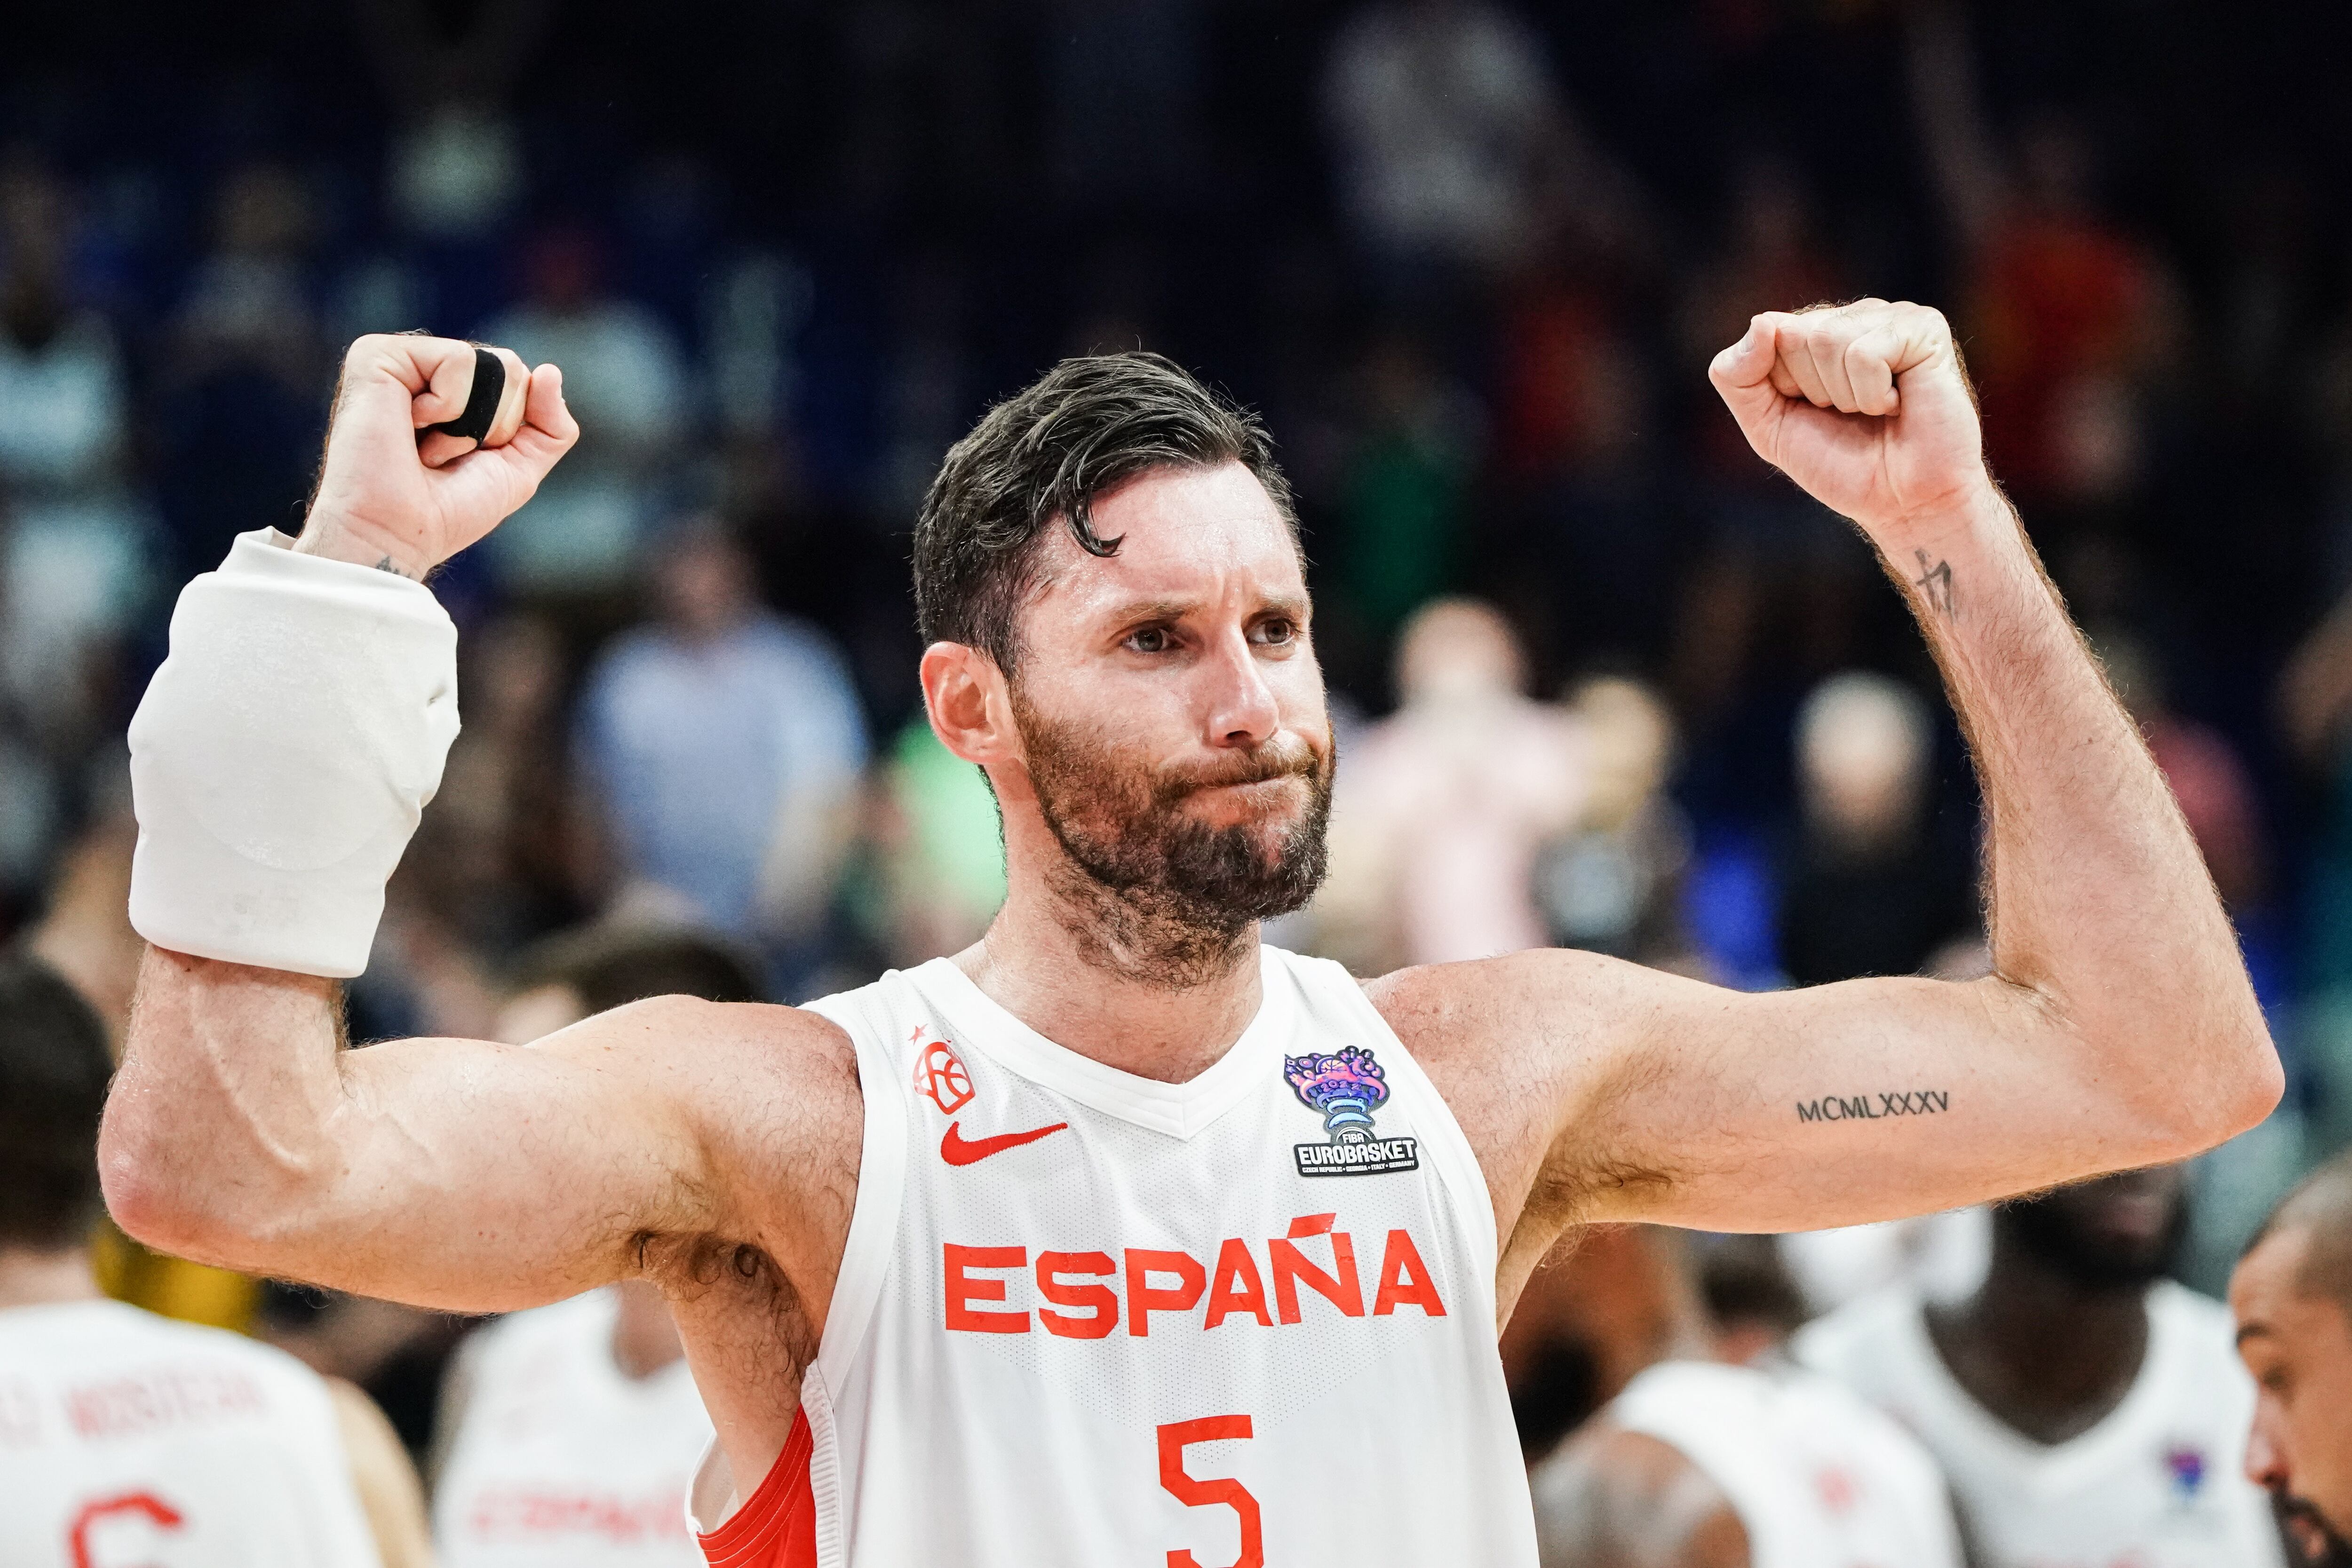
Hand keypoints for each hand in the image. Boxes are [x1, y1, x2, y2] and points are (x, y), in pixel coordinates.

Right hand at [297, 334, 579, 579]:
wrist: (398, 535)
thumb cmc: (448, 511)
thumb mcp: (519, 469)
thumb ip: (550, 426)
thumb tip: (550, 370)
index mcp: (453, 388)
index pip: (521, 380)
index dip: (510, 429)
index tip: (466, 459)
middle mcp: (426, 367)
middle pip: (511, 368)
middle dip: (495, 424)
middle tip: (443, 455)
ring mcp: (400, 358)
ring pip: (490, 363)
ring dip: (469, 422)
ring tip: (425, 445)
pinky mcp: (376, 354)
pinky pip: (458, 359)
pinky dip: (448, 406)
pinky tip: (410, 426)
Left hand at [1709, 299, 1992, 546]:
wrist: (1903, 503)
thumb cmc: (1841, 465)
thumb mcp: (1768, 425)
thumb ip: (1738, 376)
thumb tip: (1760, 321)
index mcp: (1815, 331)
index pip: (1766, 334)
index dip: (1782, 387)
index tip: (1815, 411)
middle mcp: (1852, 316)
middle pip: (1793, 335)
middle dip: (1813, 390)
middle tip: (1850, 415)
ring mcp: (1890, 317)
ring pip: (1827, 340)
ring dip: (1846, 396)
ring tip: (1875, 411)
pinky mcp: (1924, 328)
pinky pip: (1866, 354)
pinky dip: (1874, 395)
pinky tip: (1899, 405)